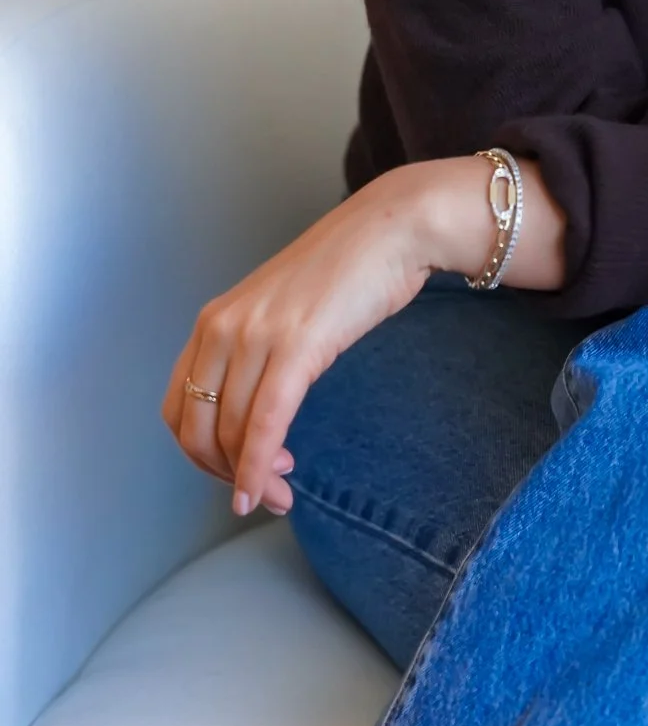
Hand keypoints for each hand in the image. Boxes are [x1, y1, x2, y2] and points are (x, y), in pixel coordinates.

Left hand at [162, 158, 475, 518]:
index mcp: (215, 320)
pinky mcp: (295, 345)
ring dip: (249, 477)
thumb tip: (257, 410)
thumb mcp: (282, 311)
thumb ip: (259, 350)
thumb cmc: (348, 271)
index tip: (235, 469)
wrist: (392, 229)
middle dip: (222, 473)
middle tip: (258, 495)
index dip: (201, 452)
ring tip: (278, 496)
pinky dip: (259, 466)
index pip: (179, 407)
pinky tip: (270, 488)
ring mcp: (256, 335)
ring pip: (229, 431)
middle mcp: (222, 327)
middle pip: (195, 427)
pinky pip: (265, 422)